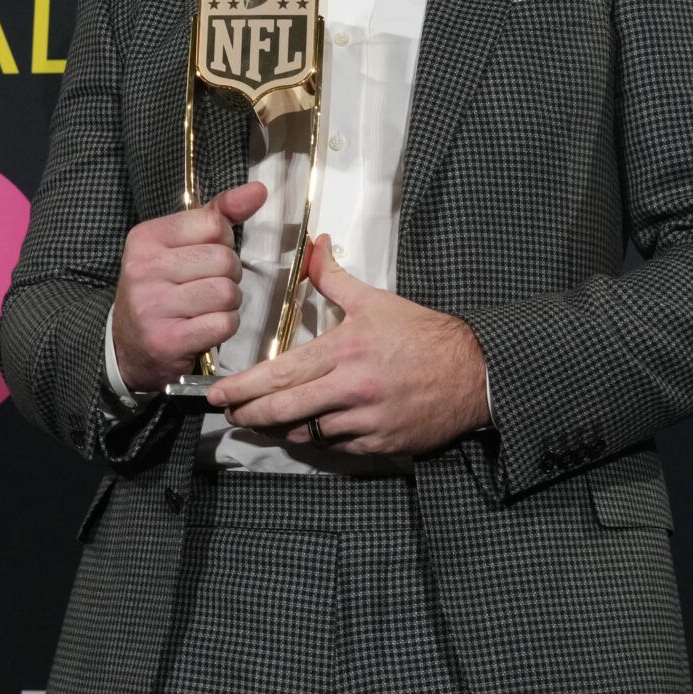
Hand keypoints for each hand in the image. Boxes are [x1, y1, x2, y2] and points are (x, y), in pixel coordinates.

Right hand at [111, 181, 265, 392]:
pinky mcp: (167, 340)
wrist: (128, 346)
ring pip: (227, 292)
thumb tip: (258, 191)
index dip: (223, 242)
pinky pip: (224, 323)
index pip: (214, 224)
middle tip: (207, 286)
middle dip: (228, 275)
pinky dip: (225, 326)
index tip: (204, 256)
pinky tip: (205, 327)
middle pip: (224, 259)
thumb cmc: (162, 289)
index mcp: (146, 238)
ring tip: (207, 307)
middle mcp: (144, 269)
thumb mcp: (179, 246)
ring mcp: (153, 306)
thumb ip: (218, 215)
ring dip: (228, 303)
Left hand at [208, 235, 490, 455]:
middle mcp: (352, 388)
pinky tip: (307, 429)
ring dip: (281, 428)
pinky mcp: (380, 443)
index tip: (219, 393)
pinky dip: (318, 438)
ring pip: (307, 432)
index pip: (281, 374)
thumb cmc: (423, 335)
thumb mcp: (375, 300)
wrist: (473, 371)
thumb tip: (314, 246)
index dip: (244, 387)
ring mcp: (366, 420)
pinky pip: (336, 447)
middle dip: (250, 414)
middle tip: (228, 413)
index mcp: (345, 350)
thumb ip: (334, 278)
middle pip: (285, 410)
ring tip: (263, 420)